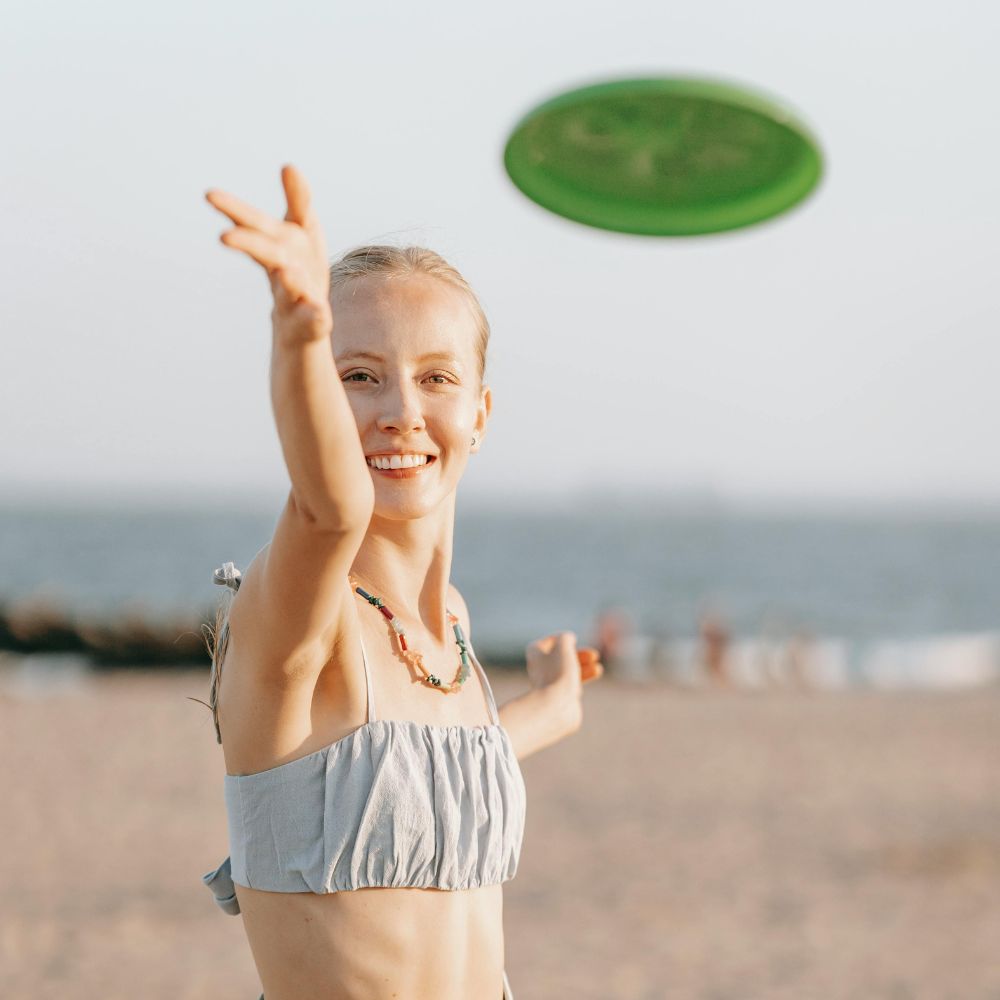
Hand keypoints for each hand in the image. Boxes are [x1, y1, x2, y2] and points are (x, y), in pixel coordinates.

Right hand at [205, 164, 331, 343]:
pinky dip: (315, 318)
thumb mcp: (304, 233)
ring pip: (289, 290)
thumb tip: (288, 165)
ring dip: (288, 280)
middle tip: (223, 237)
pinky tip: (320, 313)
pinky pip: (314, 322)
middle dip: (249, 245)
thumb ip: (299, 202)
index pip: (257, 225)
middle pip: (267, 255)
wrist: (300, 328)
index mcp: (279, 246)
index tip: (209, 196)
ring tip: (286, 271)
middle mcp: (282, 272)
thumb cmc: (300, 271)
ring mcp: (295, 301)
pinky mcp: (312, 324)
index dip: (236, 212)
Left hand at [525, 631, 604, 699]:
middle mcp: (539, 668)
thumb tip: (568, 640)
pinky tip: (589, 680)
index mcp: (535, 653)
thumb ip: (566, 637)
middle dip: (579, 655)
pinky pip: (571, 684)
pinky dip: (583, 678)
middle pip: (562, 657)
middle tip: (594, 656)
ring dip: (584, 667)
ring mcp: (548, 683)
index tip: (574, 640)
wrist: (554, 706)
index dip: (563, 639)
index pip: (550, 641)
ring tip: (598, 669)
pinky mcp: (557, 696)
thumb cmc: (557, 673)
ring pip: (568, 670)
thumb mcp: (563, 645)